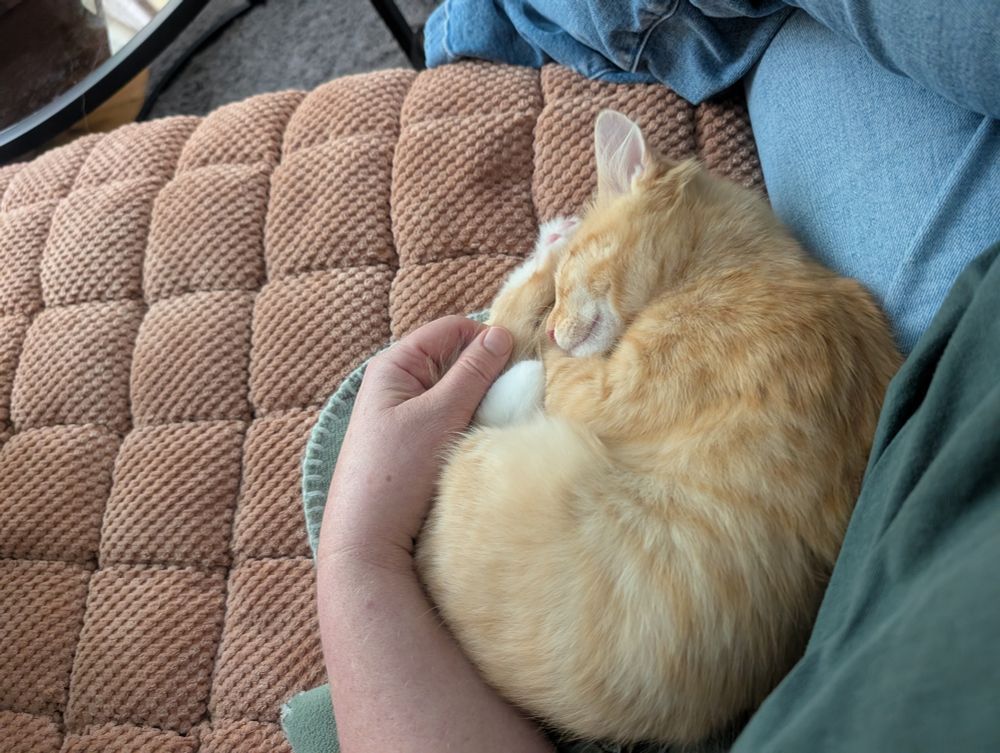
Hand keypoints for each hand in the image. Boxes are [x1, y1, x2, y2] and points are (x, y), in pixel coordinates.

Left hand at [317, 315, 512, 571]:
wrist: (367, 539)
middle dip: (487, 372)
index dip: (486, 337)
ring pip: (458, 392)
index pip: (451, 329)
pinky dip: (472, 423)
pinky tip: (484, 439)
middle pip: (456, 359)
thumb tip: (502, 333)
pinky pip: (452, 419)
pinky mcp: (416, 444)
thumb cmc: (396, 471)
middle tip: (517, 391)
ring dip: (482, 401)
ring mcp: (407, 415)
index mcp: (395, 365)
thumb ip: (472, 372)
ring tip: (502, 418)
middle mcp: (399, 384)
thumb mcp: (439, 414)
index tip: (520, 358)